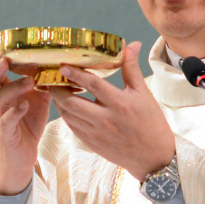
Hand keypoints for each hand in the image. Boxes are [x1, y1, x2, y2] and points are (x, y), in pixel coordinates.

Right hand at [0, 44, 49, 194]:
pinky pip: (7, 122)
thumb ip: (41, 82)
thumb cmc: (27, 124)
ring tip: (29, 80)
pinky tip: (24, 105)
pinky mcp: (6, 135)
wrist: (22, 156)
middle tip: (2, 59)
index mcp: (0, 94)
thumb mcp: (36, 99)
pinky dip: (15, 112)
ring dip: (12, 88)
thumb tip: (56, 63)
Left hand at [54, 43, 174, 180]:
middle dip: (57, 89)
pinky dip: (66, 114)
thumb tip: (132, 45)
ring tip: (55, 88)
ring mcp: (96, 134)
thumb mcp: (144, 94)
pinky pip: (72, 127)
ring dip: (59, 101)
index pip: (93, 85)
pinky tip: (65, 105)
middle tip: (51, 77)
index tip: (63, 66)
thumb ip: (132, 69)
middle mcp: (105, 120)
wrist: (153, 158)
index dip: (76, 74)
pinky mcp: (92, 143)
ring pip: (68, 115)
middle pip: (72, 102)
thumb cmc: (151, 124)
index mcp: (120, 104)